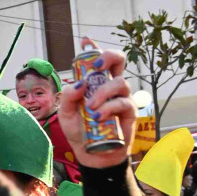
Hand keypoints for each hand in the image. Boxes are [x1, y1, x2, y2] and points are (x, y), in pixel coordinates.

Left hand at [55, 48, 135, 170]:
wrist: (92, 154)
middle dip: (109, 56)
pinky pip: (123, 102)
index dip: (93, 48)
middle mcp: (111, 86)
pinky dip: (109, 107)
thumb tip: (80, 83)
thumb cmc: (80, 131)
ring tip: (91, 108)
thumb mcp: (66, 113)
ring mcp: (122, 97)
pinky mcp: (130, 112)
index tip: (86, 40)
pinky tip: (98, 116)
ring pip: (120, 82)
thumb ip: (69, 96)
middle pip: (118, 60)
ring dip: (103, 92)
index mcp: (95, 83)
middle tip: (97, 65)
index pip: (97, 61)